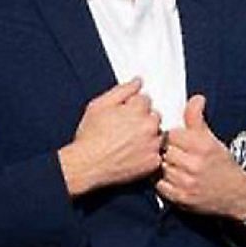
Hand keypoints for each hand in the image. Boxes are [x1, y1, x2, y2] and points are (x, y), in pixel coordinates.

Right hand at [58, 78, 162, 197]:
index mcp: (138, 110)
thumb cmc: (90, 137)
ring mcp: (152, 146)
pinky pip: (158, 153)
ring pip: (158, 134)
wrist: (87, 165)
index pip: (146, 99)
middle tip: (126, 129)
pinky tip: (133, 154)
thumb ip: (122, 90)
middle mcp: (148, 127)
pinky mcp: (153, 163)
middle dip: (143, 119)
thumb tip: (137, 81)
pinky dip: (149, 153)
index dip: (134, 105)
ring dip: (149, 136)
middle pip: (155, 116)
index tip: (125, 113)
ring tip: (129, 142)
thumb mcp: (99, 105)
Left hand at [156, 95, 245, 220]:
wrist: (235, 194)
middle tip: (174, 153)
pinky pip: (160, 185)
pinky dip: (163, 181)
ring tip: (174, 165)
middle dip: (167, 150)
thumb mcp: (211, 139)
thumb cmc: (222, 164)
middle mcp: (194, 164)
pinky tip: (172, 178)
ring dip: (165, 165)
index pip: (171, 134)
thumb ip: (197, 118)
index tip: (175, 140)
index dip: (171, 136)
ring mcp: (187, 182)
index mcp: (202, 146)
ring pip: (161, 167)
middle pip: (164, 150)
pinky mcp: (181, 198)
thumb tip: (196, 99)